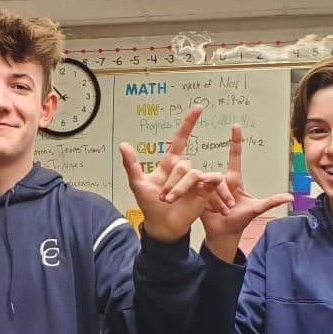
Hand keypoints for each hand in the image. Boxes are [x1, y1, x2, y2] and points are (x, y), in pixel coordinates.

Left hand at [118, 105, 227, 242]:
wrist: (163, 226)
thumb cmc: (149, 205)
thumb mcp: (137, 184)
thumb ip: (131, 164)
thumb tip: (122, 144)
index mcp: (169, 165)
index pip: (180, 140)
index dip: (188, 124)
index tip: (198, 107)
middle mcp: (183, 170)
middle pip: (183, 165)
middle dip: (172, 182)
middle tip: (163, 197)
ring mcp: (195, 179)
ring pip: (192, 174)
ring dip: (180, 189)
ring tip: (170, 201)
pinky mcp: (205, 190)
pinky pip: (210, 180)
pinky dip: (204, 186)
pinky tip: (200, 193)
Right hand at [201, 124, 293, 261]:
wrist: (223, 233)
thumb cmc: (240, 220)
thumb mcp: (256, 209)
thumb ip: (272, 201)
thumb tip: (291, 197)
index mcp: (234, 179)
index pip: (235, 156)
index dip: (235, 141)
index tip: (236, 125)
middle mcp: (220, 180)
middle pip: (217, 176)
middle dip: (223, 195)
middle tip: (229, 208)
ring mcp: (207, 186)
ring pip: (207, 185)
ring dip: (215, 200)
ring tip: (221, 211)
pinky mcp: (196, 194)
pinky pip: (197, 191)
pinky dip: (206, 202)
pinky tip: (209, 210)